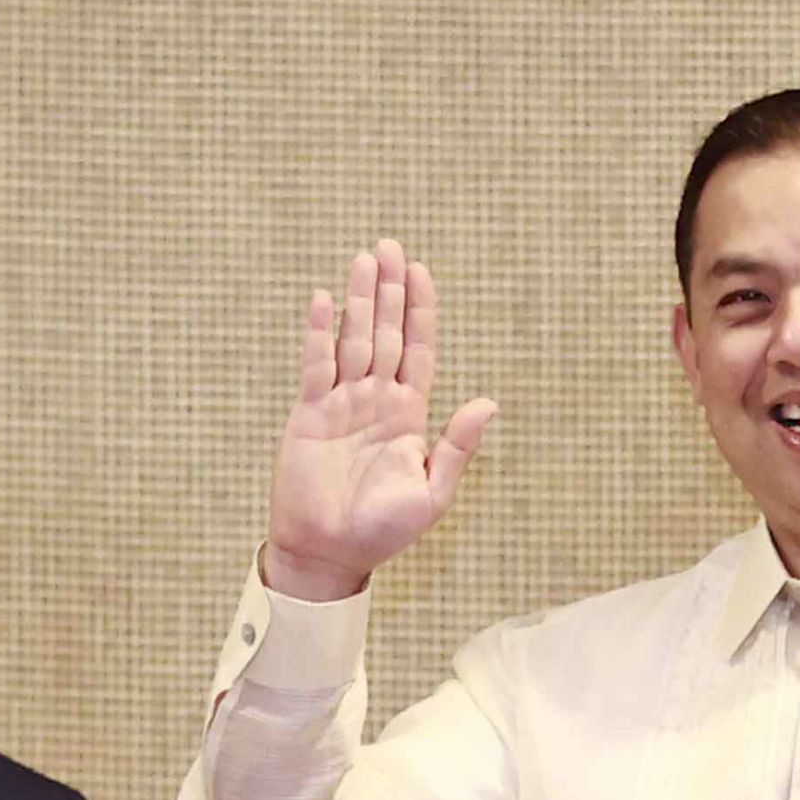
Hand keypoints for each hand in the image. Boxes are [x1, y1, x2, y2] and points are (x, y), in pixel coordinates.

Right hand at [262, 239, 496, 600]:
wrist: (331, 553)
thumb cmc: (384, 531)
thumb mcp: (432, 493)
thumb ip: (457, 446)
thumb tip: (488, 402)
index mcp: (409, 413)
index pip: (417, 349)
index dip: (420, 311)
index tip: (421, 272)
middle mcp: (376, 399)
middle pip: (385, 333)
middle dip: (389, 291)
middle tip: (390, 246)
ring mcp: (342, 404)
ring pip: (352, 340)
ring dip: (358, 301)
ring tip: (363, 259)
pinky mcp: (310, 415)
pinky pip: (316, 366)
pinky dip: (321, 334)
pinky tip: (325, 301)